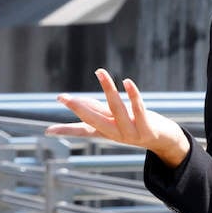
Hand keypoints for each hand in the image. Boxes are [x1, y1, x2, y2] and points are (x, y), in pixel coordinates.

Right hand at [45, 68, 190, 167]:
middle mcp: (116, 134)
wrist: (164, 140)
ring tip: (100, 72)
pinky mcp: (147, 128)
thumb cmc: (136, 126)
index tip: (47, 131)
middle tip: (62, 98)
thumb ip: (97, 110)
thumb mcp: (115, 119)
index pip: (82, 131)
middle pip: (94, 120)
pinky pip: (139, 109)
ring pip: (117, 109)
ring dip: (108, 89)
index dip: (65, 131)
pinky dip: (133, 95)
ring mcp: (131, 133)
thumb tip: (75, 102)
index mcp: (106, 132)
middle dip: (78, 108)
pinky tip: (127, 82)